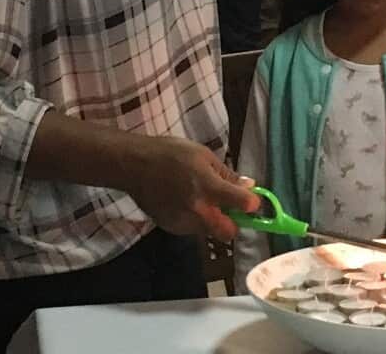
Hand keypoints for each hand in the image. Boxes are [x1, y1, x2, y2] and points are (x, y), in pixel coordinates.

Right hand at [127, 137, 259, 241]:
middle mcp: (198, 210)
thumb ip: (227, 174)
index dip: (252, 203)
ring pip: (210, 231)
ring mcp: (183, 222)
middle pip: (229, 233)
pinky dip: (196, 220)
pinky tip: (185, 203)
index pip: (244, 205)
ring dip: (213, 220)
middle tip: (228, 208)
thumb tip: (248, 186)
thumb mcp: (203, 155)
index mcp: (208, 188)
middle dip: (233, 223)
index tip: (251, 199)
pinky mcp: (171, 228)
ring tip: (200, 199)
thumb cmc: (170, 153)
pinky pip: (193, 229)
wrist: (133, 165)